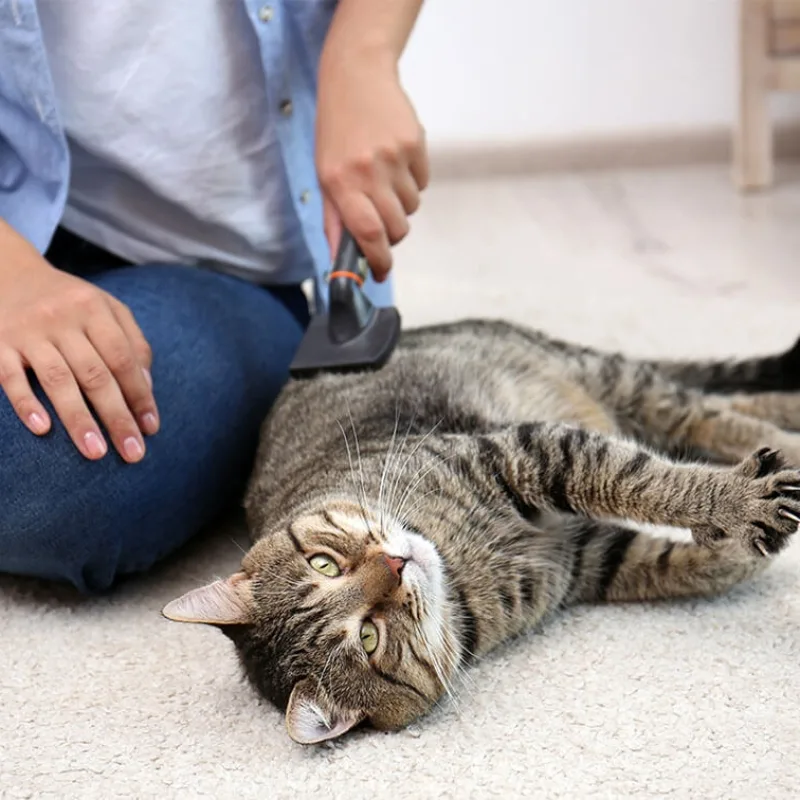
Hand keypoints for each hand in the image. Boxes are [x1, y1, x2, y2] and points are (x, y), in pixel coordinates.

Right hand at [0, 223, 157, 462]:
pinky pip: (11, 376)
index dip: (140, 395)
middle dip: (117, 416)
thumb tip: (147, 388)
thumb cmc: (69, 301)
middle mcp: (63, 319)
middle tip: (133, 452)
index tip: (151, 428)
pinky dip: (26, 402)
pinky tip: (43, 429)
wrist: (8, 272)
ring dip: (79, 419)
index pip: (124, 359)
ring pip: (58, 380)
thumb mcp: (106, 308)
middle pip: (96, 374)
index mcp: (95, 309)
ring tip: (96, 452)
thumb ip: (132, 342)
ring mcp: (28, 332)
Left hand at [316, 43, 428, 281]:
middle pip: (396, 227)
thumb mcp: (325, 175)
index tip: (382, 274)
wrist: (356, 76)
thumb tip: (339, 260)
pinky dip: (413, 181)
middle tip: (381, 218)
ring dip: (401, 204)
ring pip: (411, 207)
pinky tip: (397, 161)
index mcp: (341, 182)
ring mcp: (395, 157)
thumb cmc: (336, 131)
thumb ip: (334, 220)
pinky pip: (423, 183)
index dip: (378, 260)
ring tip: (385, 178)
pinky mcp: (416, 144)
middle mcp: (368, 171)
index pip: (367, 233)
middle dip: (392, 234)